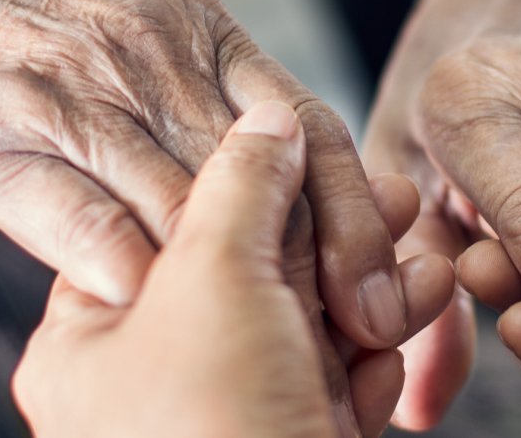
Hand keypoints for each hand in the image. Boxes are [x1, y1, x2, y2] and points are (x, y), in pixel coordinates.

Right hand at [0, 0, 410, 352]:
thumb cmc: (23, 53)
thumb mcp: (139, 58)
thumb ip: (214, 122)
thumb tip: (302, 209)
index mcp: (198, 30)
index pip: (308, 124)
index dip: (357, 213)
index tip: (385, 291)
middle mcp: (147, 51)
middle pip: (264, 172)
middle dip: (315, 260)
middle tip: (353, 331)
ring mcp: (71, 92)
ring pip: (182, 200)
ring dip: (231, 286)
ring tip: (267, 348)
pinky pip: (83, 220)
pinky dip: (128, 274)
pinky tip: (156, 315)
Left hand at [13, 102, 455, 437]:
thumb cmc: (213, 430)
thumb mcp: (215, 279)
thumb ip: (242, 184)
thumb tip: (267, 114)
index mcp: (93, 341)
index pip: (173, 225)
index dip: (250, 181)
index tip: (312, 142)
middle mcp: (153, 382)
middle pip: (252, 275)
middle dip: (333, 236)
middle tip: (394, 197)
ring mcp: (223, 422)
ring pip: (305, 327)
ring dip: (372, 293)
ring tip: (427, 263)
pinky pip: (334, 382)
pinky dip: (378, 355)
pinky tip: (419, 321)